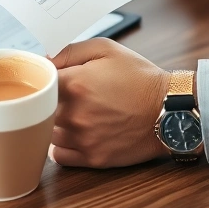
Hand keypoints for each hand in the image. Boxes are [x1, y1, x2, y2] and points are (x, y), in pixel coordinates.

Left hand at [49, 38, 170, 167]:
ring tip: (75, 113)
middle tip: (66, 96)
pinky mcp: (92, 158)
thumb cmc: (140, 78)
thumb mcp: (107, 49)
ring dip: (55, 124)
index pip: (38, 84)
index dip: (43, 80)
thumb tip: (44, 60)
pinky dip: (62, 145)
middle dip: (49, 102)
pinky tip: (75, 133)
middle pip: (41, 110)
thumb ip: (70, 50)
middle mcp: (75, 114)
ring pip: (47, 133)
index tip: (49, 80)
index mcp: (75, 84)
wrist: (170, 109)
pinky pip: (59, 155)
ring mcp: (83, 139)